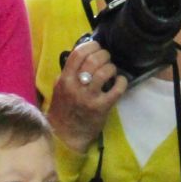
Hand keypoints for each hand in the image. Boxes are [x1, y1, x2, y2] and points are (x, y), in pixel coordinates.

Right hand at [47, 38, 128, 154]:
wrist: (65, 136)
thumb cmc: (63, 110)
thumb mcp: (59, 89)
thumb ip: (67, 73)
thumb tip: (82, 56)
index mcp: (65, 80)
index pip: (77, 54)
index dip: (90, 46)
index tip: (96, 46)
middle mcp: (76, 87)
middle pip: (93, 60)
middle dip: (104, 55)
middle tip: (106, 58)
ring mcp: (89, 98)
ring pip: (104, 72)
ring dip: (111, 67)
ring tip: (111, 70)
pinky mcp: (101, 108)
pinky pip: (116, 89)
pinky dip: (121, 82)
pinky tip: (120, 81)